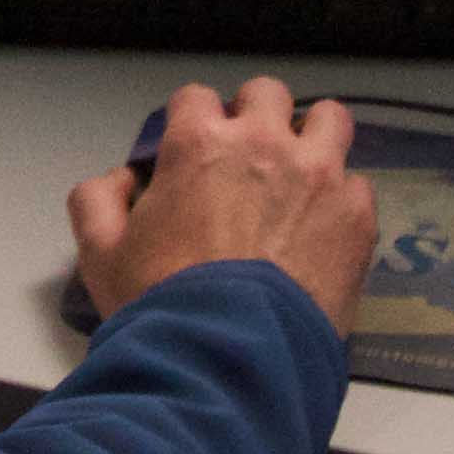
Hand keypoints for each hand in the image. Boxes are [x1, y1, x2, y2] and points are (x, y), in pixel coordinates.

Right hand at [70, 77, 377, 338]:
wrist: (230, 359)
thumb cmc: (165, 307)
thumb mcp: (101, 254)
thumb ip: (96, 200)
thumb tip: (121, 181)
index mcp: (199, 144)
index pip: (196, 97)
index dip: (192, 121)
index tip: (195, 147)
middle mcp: (264, 144)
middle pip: (268, 93)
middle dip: (256, 116)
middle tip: (250, 156)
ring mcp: (319, 176)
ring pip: (330, 120)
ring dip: (313, 138)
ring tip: (303, 173)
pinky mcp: (356, 216)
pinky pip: (357, 184)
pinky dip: (341, 201)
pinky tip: (323, 230)